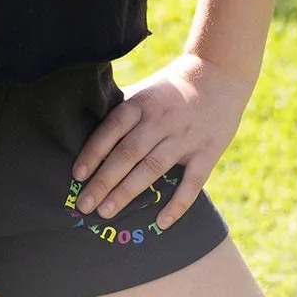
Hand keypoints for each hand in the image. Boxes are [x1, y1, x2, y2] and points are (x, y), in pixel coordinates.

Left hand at [71, 53, 253, 232]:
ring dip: (128, 192)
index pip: (113, 128)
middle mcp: (162, 120)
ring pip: (153, 168)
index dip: (93, 151)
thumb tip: (85, 127)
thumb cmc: (172, 87)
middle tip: (84, 204)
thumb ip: (122, 110)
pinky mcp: (208, 152)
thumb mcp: (145, 89)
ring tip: (106, 212)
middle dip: (104, 181)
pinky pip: (192, 182)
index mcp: (143, 102)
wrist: (220, 74)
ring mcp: (186, 137)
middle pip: (128, 153)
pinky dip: (178, 204)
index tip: (77, 175)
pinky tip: (162, 222)